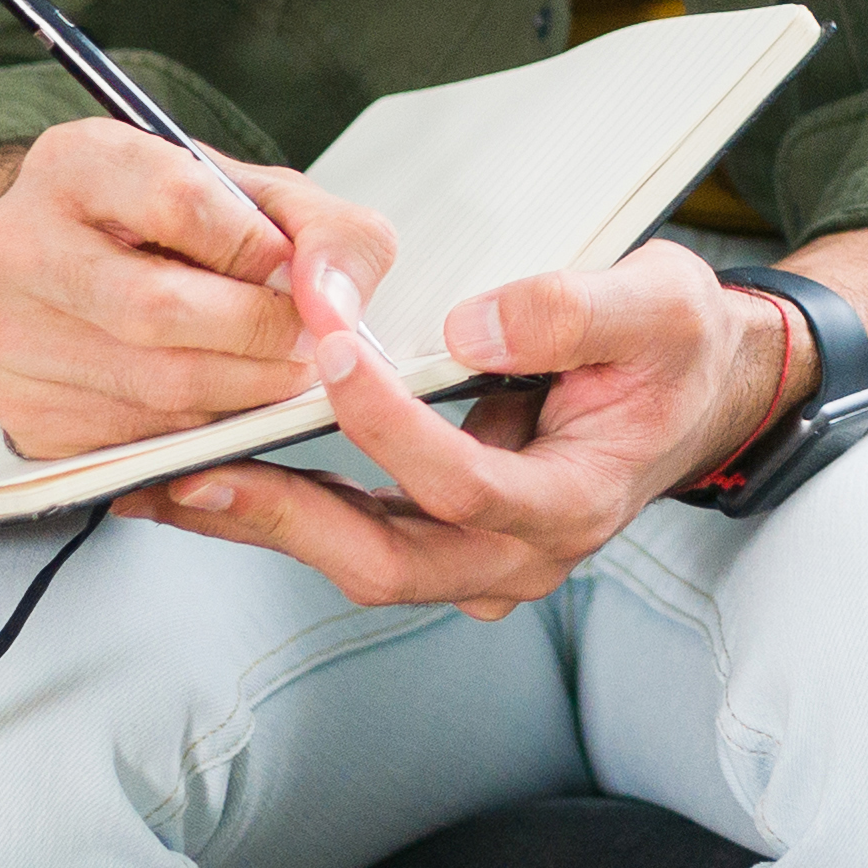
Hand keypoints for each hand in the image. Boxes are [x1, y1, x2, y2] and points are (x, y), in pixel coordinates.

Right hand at [0, 116, 383, 455]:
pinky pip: (135, 439)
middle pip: (159, 308)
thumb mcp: (262, 198)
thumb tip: (330, 305)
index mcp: (77, 162)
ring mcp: (5, 332)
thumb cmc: (177, 229)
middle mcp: (16, 242)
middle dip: (258, 335)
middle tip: (304, 343)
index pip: (180, 201)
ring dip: (241, 391)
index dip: (257, 246)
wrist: (80, 269)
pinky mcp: (18, 411)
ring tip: (274, 371)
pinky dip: (199, 430)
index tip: (286, 268)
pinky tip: (216, 399)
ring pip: (153, 385)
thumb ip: (328, 232)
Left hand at [134, 239, 791, 617]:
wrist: (700, 394)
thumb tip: (468, 326)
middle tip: (192, 473)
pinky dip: (284, 508)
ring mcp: (479, 562)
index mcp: (575, 501)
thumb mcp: (660, 305)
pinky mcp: (443, 541)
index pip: (463, 484)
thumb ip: (573, 312)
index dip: (388, 424)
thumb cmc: (677, 350)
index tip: (330, 348)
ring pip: (357, 559)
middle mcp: (521, 554)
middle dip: (283, 517)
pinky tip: (215, 469)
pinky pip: (353, 536)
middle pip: (385, 561)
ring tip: (167, 478)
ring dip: (263, 520)